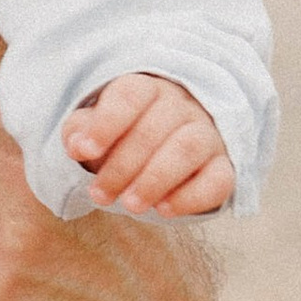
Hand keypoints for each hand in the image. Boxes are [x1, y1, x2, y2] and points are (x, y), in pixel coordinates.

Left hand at [63, 74, 235, 213]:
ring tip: (130, 205)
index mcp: (148, 90)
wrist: (169, 144)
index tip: (83, 152)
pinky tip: (164, 210)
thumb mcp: (97, 128)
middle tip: (100, 195)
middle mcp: (182, 106)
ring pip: (188, 148)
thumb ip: (81, 130)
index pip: (130, 95)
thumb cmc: (125, 135)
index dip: (106, 124)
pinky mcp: (224, 166)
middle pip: (154, 129)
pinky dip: (191, 196)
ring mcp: (207, 134)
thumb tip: (76, 144)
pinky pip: (218, 178)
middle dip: (122, 167)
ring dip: (155, 179)